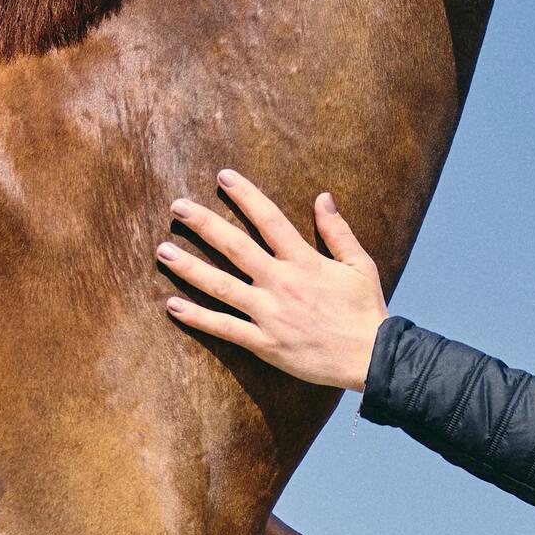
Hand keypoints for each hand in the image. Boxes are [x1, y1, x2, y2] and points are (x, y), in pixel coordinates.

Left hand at [158, 170, 386, 390]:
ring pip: (221, 287)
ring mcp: (270, 314)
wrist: (371, 358)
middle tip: (177, 207)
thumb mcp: (361, 265)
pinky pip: (225, 329)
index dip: (246, 196)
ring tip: (163, 251)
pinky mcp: (265, 343)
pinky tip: (172, 305)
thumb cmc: (366, 309)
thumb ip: (338, 231)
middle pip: (236, 248)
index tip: (223, 176)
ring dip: (190, 268)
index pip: (270, 220)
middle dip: (204, 224)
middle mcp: (282, 284)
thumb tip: (322, 197)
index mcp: (305, 262)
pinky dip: (197, 318)